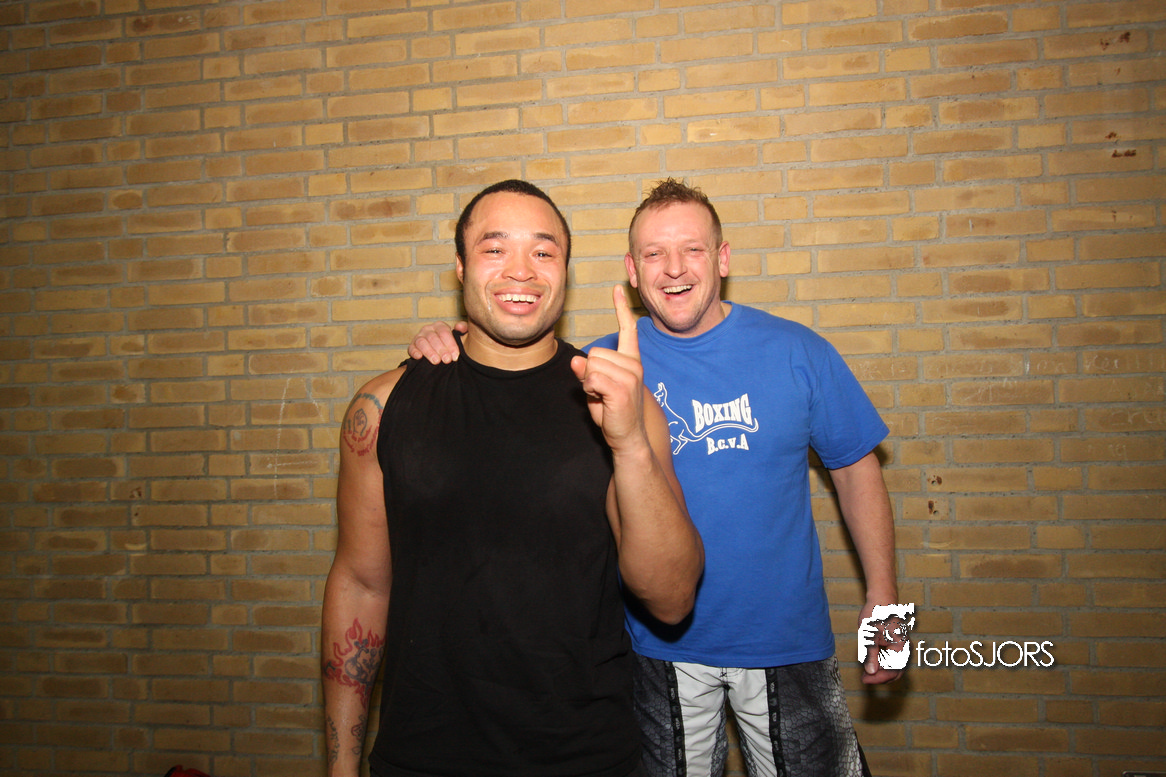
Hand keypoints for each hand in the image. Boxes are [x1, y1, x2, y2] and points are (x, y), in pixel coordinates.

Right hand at [407, 321, 465, 363]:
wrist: (440, 354)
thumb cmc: (451, 345)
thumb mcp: (459, 337)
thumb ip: (463, 329)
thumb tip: (460, 327)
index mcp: (439, 326)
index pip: (444, 332)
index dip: (450, 344)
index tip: (455, 356)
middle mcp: (428, 329)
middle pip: (433, 338)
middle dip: (441, 350)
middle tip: (447, 360)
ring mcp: (419, 337)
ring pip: (422, 342)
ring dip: (429, 352)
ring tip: (436, 361)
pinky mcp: (412, 346)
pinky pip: (411, 348)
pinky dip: (414, 352)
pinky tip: (419, 357)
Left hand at [570, 286, 644, 450]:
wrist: (628, 437)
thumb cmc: (614, 412)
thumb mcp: (597, 387)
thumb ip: (588, 371)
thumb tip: (576, 360)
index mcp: (631, 361)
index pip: (628, 330)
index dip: (621, 309)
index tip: (616, 289)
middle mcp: (633, 365)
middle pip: (594, 353)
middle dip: (590, 372)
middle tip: (602, 391)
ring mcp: (630, 376)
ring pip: (591, 365)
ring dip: (589, 383)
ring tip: (603, 396)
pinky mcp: (622, 389)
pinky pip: (592, 378)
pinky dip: (590, 390)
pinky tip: (602, 400)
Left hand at [858, 601, 906, 684]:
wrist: (881, 599)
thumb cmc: (875, 615)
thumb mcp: (869, 636)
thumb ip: (871, 655)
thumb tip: (871, 672)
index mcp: (901, 648)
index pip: (892, 671)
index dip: (878, 678)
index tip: (864, 680)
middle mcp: (905, 649)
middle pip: (896, 672)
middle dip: (880, 677)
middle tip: (864, 678)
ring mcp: (902, 646)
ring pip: (894, 666)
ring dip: (881, 671)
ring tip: (866, 671)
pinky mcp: (898, 644)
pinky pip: (892, 659)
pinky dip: (883, 663)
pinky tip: (871, 662)